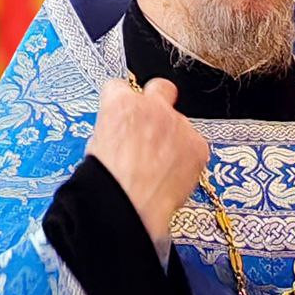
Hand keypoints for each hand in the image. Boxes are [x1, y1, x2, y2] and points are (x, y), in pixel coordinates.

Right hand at [86, 77, 209, 244]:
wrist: (128, 207)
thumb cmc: (106, 183)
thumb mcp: (97, 145)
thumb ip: (115, 128)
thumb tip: (121, 132)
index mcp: (121, 105)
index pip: (121, 87)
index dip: (122, 103)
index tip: (125, 115)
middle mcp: (153, 107)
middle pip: (161, 88)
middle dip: (158, 99)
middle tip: (153, 123)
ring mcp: (179, 125)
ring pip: (180, 123)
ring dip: (172, 139)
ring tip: (159, 168)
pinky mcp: (198, 146)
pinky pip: (195, 146)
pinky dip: (187, 159)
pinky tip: (172, 176)